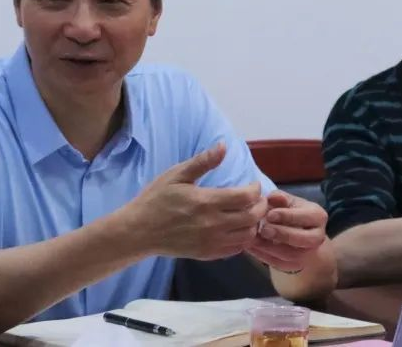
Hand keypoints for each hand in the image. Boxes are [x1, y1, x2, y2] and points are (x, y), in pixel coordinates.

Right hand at [122, 142, 267, 260]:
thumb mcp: (176, 175)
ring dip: (254, 223)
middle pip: (252, 217)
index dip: (256, 189)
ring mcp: (212, 242)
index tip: (253, 184)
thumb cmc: (156, 199)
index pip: (246, 197)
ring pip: (248, 235)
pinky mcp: (208, 254)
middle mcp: (213, 224)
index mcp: (206, 202)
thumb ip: (202, 162)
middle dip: (261, 206)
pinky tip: (236, 228)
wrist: (140, 230)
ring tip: (249, 213)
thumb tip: (224, 146)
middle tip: (257, 199)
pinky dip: (243, 238)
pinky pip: (236, 249)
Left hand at [246, 191, 326, 272]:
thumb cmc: (287, 210)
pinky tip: (250, 247)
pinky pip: (280, 264)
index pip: (307, 217)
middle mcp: (317, 236)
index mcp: (317, 216)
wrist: (293, 230)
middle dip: (283, 234)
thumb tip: (272, 197)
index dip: (288, 216)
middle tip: (263, 229)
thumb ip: (279, 197)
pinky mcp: (295, 265)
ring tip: (252, 239)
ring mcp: (308, 254)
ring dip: (270, 248)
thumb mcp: (285, 200)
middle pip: (305, 239)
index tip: (269, 214)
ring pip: (292, 255)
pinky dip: (263, 255)